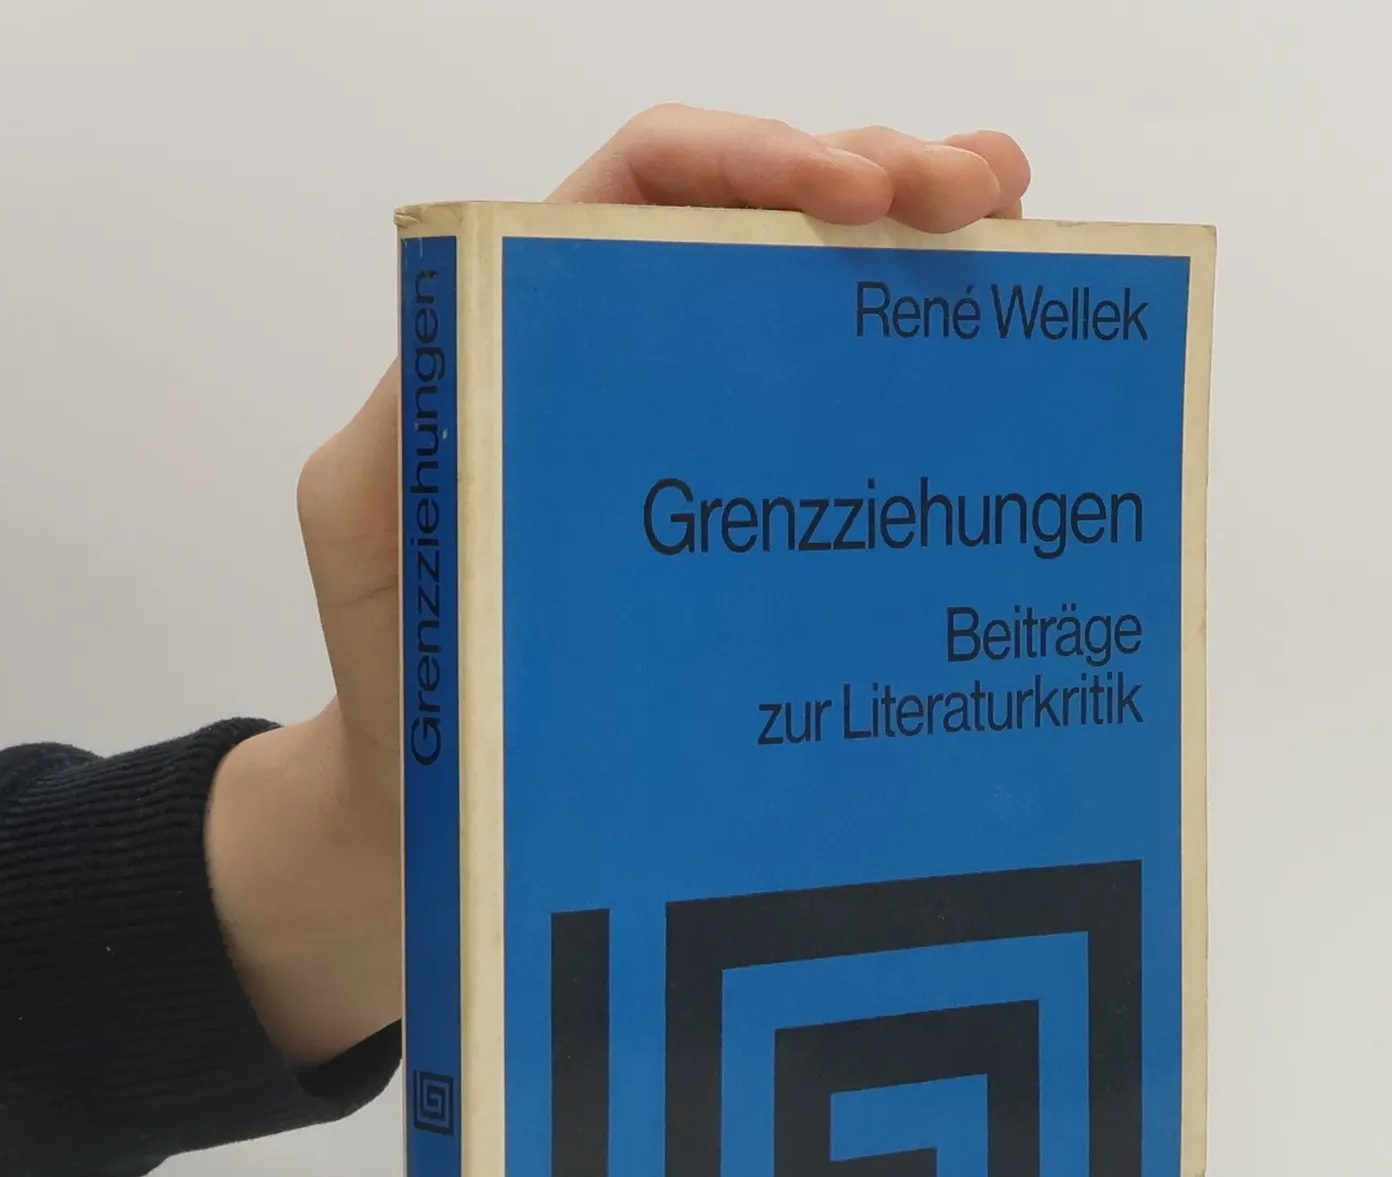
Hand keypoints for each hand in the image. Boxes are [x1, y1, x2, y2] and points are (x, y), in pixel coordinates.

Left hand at [206, 108, 1030, 1064]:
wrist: (446, 806)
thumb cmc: (401, 666)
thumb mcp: (372, 524)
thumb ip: (416, 422)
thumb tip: (511, 354)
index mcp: (543, 331)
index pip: (650, 183)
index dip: (755, 157)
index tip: (854, 192)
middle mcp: (643, 366)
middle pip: (769, 220)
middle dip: (882, 178)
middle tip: (979, 196)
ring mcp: (715, 450)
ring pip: (827, 314)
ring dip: (926, 258)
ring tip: (1019, 239)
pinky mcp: (763, 541)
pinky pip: (851, 444)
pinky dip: (930, 389)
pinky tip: (1002, 375)